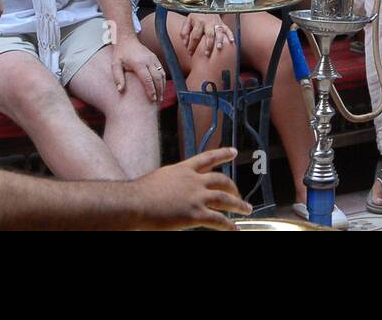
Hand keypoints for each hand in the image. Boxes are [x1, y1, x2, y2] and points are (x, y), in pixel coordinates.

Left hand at [113, 35, 164, 100]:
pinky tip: (161, 87)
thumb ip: (117, 77)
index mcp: (138, 63)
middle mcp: (148, 60)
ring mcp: (153, 59)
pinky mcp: (155, 58)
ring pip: (162, 74)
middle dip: (159, 90)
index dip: (151, 90)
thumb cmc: (120, 53)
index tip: (152, 99)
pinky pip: (162, 70)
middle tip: (158, 101)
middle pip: (157, 78)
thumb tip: (120, 90)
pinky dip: (163, 79)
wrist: (128, 40)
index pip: (147, 79)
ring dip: (162, 85)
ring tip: (161, 96)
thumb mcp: (115, 64)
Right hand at [134, 148, 251, 229]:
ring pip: (224, 199)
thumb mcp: (160, 180)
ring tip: (247, 209)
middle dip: (233, 187)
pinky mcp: (195, 214)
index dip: (223, 154)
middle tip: (239, 193)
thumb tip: (173, 189)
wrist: (134, 203)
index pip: (208, 158)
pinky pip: (218, 220)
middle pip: (221, 180)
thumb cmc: (139, 194)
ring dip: (238, 205)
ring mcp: (196, 197)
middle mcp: (193, 180)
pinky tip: (235, 229)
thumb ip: (172, 182)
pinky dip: (228, 225)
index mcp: (184, 169)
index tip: (234, 152)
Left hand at [179, 14, 234, 59]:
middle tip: (206, 54)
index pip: (195, 35)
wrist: (206, 6)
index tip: (190, 53)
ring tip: (219, 48)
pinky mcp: (222, 23)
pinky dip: (230, 35)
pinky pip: (227, 29)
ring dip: (219, 40)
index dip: (192, 45)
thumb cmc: (196, 17)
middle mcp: (208, 22)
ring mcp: (216, 23)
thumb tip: (185, 43)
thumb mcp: (187, 21)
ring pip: (219, 32)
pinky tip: (231, 41)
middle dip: (208, 45)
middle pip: (209, 34)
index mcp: (198, 22)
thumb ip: (184, 32)